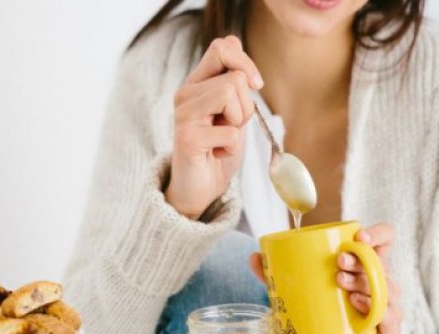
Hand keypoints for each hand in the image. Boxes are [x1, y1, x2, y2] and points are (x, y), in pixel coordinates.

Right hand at [165, 36, 263, 219]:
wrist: (199, 188)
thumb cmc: (216, 150)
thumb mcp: (231, 110)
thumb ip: (232, 79)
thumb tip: (233, 39)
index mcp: (196, 84)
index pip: (221, 47)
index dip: (245, 63)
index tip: (254, 85)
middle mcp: (185, 95)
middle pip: (235, 77)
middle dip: (246, 105)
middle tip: (231, 126)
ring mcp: (184, 115)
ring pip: (231, 94)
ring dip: (239, 122)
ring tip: (223, 138)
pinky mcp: (188, 138)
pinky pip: (230, 131)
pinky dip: (231, 147)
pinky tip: (216, 154)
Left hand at [249, 223, 402, 333]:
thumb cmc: (331, 316)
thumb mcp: (307, 293)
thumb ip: (280, 276)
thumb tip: (253, 257)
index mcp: (367, 266)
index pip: (384, 240)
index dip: (376, 233)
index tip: (358, 237)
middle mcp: (382, 282)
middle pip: (379, 261)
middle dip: (358, 259)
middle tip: (337, 262)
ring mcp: (388, 304)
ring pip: (383, 285)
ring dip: (362, 281)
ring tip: (340, 283)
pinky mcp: (389, 328)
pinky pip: (388, 313)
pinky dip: (372, 306)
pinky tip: (356, 303)